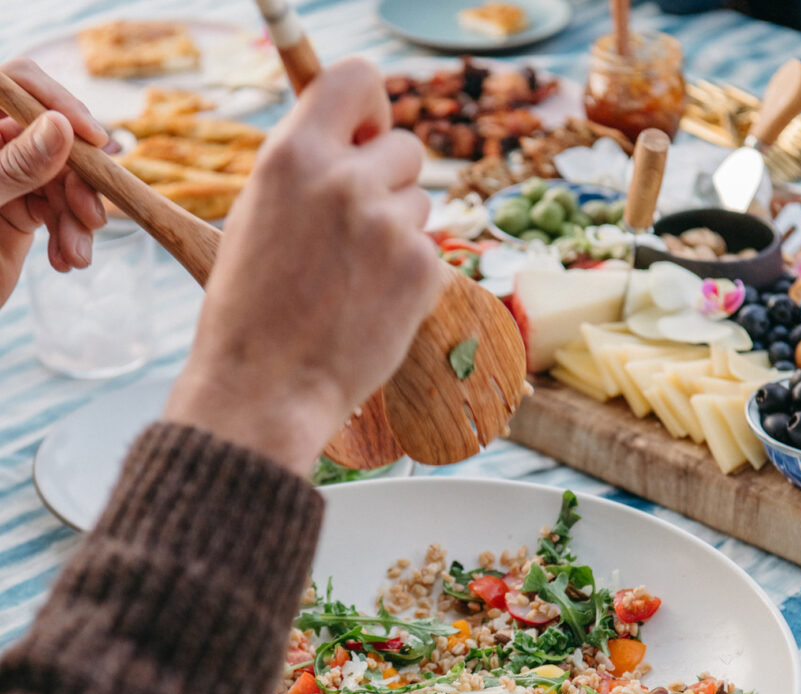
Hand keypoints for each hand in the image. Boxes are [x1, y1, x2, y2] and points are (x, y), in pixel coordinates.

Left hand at [0, 59, 108, 306]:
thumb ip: (17, 164)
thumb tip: (62, 127)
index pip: (18, 84)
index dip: (59, 103)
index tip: (95, 140)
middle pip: (54, 139)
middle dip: (78, 183)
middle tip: (93, 219)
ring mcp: (8, 176)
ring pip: (62, 181)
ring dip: (78, 220)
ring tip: (77, 256)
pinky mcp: (21, 210)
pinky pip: (59, 212)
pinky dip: (69, 237)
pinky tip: (65, 261)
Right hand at [164, 58, 439, 476]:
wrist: (264, 389)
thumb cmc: (250, 310)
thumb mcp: (258, 215)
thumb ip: (307, 171)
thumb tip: (359, 145)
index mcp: (291, 155)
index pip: (358, 78)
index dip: (370, 108)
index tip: (366, 138)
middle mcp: (344, 180)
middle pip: (406, 147)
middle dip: (389, 183)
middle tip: (356, 234)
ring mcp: (388, 226)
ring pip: (421, 204)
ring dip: (399, 234)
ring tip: (353, 281)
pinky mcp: (420, 271)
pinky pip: (432, 253)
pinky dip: (412, 279)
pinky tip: (373, 307)